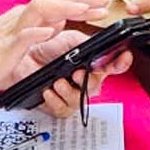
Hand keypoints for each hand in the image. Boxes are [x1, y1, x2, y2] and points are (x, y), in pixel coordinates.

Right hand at [0, 0, 109, 96]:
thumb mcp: (19, 47)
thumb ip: (37, 37)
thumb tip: (57, 29)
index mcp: (25, 19)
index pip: (57, 4)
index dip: (81, 2)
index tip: (101, 5)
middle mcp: (19, 18)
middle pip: (53, 0)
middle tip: (104, 1)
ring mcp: (11, 31)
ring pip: (40, 10)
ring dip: (64, 8)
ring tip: (85, 9)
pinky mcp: (2, 47)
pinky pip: (21, 36)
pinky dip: (36, 32)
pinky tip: (50, 31)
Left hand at [19, 25, 134, 118]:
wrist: (25, 57)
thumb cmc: (48, 47)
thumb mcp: (70, 39)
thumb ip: (87, 44)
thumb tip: (100, 52)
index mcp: (92, 63)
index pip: (113, 65)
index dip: (121, 62)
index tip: (124, 56)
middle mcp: (85, 80)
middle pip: (96, 86)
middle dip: (88, 80)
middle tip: (78, 73)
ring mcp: (72, 94)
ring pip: (80, 100)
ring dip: (68, 91)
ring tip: (58, 82)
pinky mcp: (59, 105)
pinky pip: (64, 109)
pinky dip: (55, 100)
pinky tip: (48, 91)